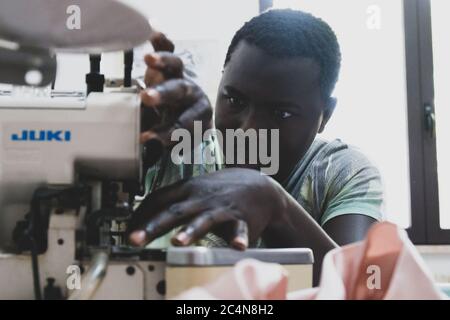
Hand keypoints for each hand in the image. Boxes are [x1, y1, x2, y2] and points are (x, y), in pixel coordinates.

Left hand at [128, 168, 287, 249]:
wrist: (259, 187)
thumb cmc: (221, 190)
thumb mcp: (195, 189)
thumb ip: (172, 200)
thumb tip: (144, 212)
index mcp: (187, 190)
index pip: (157, 200)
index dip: (140, 216)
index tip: (127, 231)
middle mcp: (201, 198)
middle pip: (174, 212)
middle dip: (153, 226)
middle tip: (135, 239)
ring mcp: (221, 208)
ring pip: (204, 220)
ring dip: (190, 231)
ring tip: (178, 242)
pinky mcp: (241, 219)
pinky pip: (240, 229)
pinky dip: (239, 237)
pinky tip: (237, 246)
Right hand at [140, 32, 211, 164]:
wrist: (186, 114)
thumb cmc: (180, 129)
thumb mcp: (177, 141)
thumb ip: (165, 141)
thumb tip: (148, 144)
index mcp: (200, 114)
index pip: (185, 122)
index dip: (168, 131)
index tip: (149, 138)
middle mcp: (193, 93)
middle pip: (179, 92)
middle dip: (163, 95)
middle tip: (147, 97)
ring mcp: (183, 76)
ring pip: (175, 67)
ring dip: (163, 62)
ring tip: (149, 60)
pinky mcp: (173, 66)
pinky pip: (169, 50)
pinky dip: (162, 41)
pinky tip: (153, 31)